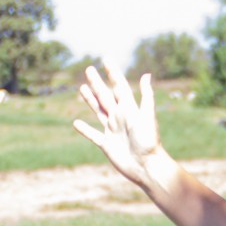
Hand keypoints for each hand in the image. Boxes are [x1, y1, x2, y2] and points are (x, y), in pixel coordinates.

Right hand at [74, 65, 167, 189]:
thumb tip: (146, 74)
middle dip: (97, 82)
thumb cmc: (149, 142)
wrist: (146, 166)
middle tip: (89, 69)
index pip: (119, 86)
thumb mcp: (147, 116)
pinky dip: (84, 130)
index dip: (113, 73)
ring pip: (98, 111)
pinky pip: (93, 135)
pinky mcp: (106, 144)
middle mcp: (120, 117)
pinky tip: (76, 123)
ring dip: (90, 100)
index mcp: (129, 109)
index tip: (106, 59)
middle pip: (105, 96)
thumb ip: (146, 96)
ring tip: (82, 88)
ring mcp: (112, 130)